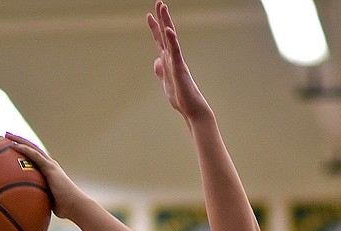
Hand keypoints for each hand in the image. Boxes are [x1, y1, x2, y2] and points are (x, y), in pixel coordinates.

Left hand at [3, 134, 87, 219]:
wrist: (75, 205)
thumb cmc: (64, 207)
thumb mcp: (47, 201)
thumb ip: (38, 199)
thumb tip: (27, 207)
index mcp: (49, 171)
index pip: (34, 157)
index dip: (24, 150)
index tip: (11, 146)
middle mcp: (49, 165)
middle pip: (32, 149)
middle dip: (19, 141)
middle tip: (6, 135)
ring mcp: (50, 165)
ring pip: (32, 148)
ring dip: (19, 140)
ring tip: (7, 135)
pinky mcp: (50, 167)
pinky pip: (35, 155)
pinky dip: (25, 149)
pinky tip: (14, 145)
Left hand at [147, 1, 212, 121]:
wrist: (192, 109)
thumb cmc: (181, 97)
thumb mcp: (166, 83)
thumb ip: (161, 71)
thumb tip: (156, 61)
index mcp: (169, 61)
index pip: (160, 40)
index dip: (154, 27)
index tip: (149, 14)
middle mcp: (173, 57)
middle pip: (166, 34)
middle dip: (162, 17)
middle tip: (159, 2)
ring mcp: (177, 61)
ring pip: (171, 38)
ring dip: (167, 22)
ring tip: (163, 8)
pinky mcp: (180, 68)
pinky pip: (175, 52)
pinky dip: (172, 40)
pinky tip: (168, 30)